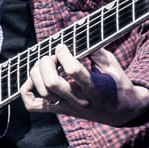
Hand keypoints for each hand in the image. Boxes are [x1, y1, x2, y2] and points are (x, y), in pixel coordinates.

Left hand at [20, 44, 148, 126]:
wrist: (122, 112)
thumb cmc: (117, 83)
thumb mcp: (112, 64)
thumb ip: (95, 50)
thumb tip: (76, 35)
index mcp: (95, 87)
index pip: (73, 70)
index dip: (63, 54)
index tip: (62, 46)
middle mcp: (79, 100)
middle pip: (51, 83)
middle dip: (46, 63)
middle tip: (53, 56)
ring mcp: (68, 107)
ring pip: (42, 92)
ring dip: (37, 73)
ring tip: (45, 64)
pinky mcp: (60, 111)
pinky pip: (33, 105)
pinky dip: (26, 91)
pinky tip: (33, 79)